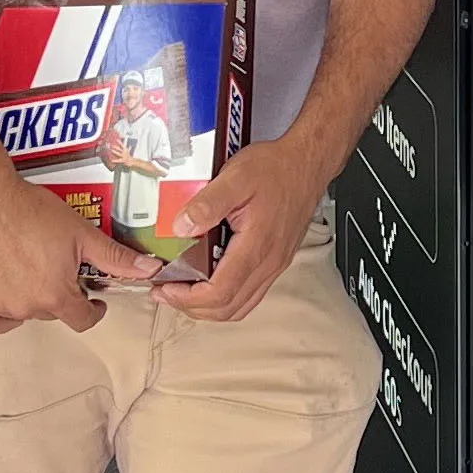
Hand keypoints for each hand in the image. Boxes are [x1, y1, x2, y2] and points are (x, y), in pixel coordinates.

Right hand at [0, 170, 156, 336]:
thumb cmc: (28, 209)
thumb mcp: (80, 232)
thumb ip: (115, 257)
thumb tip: (150, 270)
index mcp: (55, 294)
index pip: (82, 320)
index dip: (93, 310)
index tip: (93, 300)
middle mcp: (25, 307)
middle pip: (50, 312)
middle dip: (58, 294)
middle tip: (54, 269)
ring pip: (20, 314)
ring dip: (28, 299)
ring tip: (27, 270)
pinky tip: (2, 294)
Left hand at [167, 134, 325, 322]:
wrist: (306, 164)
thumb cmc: (276, 169)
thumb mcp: (236, 177)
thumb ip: (206, 203)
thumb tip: (181, 228)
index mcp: (257, 246)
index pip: (220, 292)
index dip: (187, 298)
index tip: (166, 287)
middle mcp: (269, 262)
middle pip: (228, 308)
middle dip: (191, 307)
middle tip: (166, 292)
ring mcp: (274, 265)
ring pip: (239, 307)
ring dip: (208, 307)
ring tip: (183, 291)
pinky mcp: (275, 261)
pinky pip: (249, 295)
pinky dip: (225, 299)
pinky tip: (209, 283)